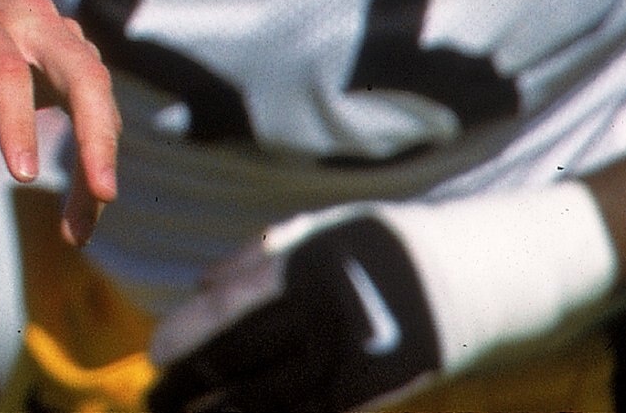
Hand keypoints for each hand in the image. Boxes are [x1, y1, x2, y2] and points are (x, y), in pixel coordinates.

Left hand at [0, 0, 121, 244]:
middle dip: (96, 130)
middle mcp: (26, 20)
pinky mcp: (71, 61)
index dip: (17, 119)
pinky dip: (94, 162)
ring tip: (78, 232)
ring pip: (98, 94)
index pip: (4, 65)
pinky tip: (79, 216)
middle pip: (81, 69)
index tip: (22, 177)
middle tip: (102, 194)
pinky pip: (97, 111)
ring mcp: (56, 36)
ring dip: (100, 159)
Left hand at [147, 215, 438, 412]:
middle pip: (241, 360)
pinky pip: (314, 412)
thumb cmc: (378, 247)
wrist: (471, 274)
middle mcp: (323, 314)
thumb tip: (201, 285)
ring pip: (273, 398)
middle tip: (154, 400)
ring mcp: (352, 356)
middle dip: (191, 385)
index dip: (186, 336)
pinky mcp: (375, 387)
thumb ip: (258, 256)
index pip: (227, 309)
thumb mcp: (319, 231)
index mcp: (302, 267)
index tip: (156, 356)